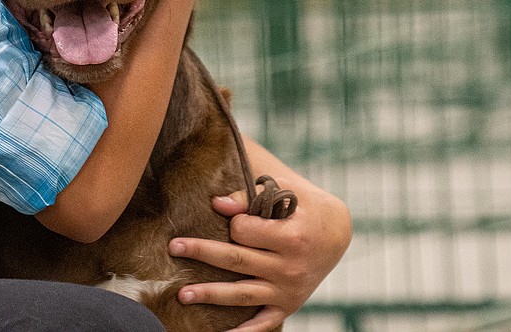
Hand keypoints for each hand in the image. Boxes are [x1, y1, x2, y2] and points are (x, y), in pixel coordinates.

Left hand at [169, 178, 351, 331]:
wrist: (336, 234)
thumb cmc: (304, 207)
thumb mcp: (285, 191)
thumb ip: (249, 197)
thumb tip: (218, 204)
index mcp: (291, 237)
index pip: (245, 231)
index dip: (233, 222)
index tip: (226, 216)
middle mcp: (289, 267)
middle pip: (236, 260)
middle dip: (202, 253)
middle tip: (174, 247)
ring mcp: (287, 290)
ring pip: (241, 294)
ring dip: (210, 294)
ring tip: (182, 294)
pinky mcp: (287, 305)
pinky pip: (263, 323)